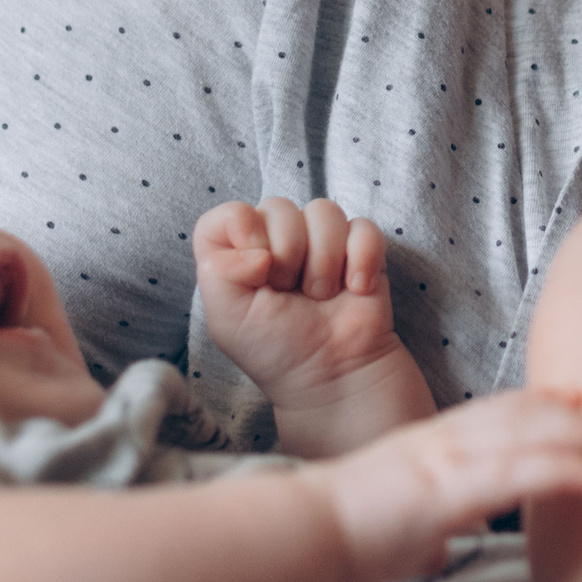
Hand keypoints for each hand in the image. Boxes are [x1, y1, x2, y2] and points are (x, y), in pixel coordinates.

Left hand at [194, 197, 408, 394]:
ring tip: (321, 295)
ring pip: (323, 211)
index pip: (229, 213)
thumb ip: (218, 271)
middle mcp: (278, 239)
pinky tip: (356, 289)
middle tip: (291, 293)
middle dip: (288, 255)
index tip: (259, 268)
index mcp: (239, 253)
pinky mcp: (360, 248)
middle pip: (278, 207)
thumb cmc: (275, 349)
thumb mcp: (228, 318)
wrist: (332, 373)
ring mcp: (321, 241)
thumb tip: (257, 248)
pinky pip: (363, 228)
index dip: (242, 230)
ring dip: (324, 261)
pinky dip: (362, 259)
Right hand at [317, 389, 581, 581]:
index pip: (496, 413)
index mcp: (430, 446)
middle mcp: (445, 441)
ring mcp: (449, 461)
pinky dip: (567, 471)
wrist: (302, 536)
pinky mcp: (450, 490)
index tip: (579, 398)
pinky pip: (521, 475)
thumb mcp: (394, 522)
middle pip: (528, 417)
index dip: (542, 404)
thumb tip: (433, 546)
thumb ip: (422, 525)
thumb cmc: (340, 537)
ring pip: (535, 438)